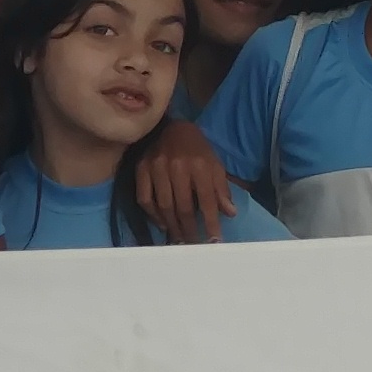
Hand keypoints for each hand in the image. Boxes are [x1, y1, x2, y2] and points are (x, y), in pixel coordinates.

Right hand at [126, 114, 232, 245]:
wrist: (171, 127)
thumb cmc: (197, 149)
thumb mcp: (214, 165)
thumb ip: (221, 189)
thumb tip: (230, 213)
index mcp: (200, 165)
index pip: (207, 201)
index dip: (211, 223)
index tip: (214, 242)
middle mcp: (177, 167)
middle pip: (183, 207)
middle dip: (189, 230)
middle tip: (192, 245)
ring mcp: (156, 167)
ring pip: (163, 206)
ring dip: (172, 226)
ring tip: (178, 239)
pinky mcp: (141, 169)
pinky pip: (144, 199)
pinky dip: (153, 215)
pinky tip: (162, 224)